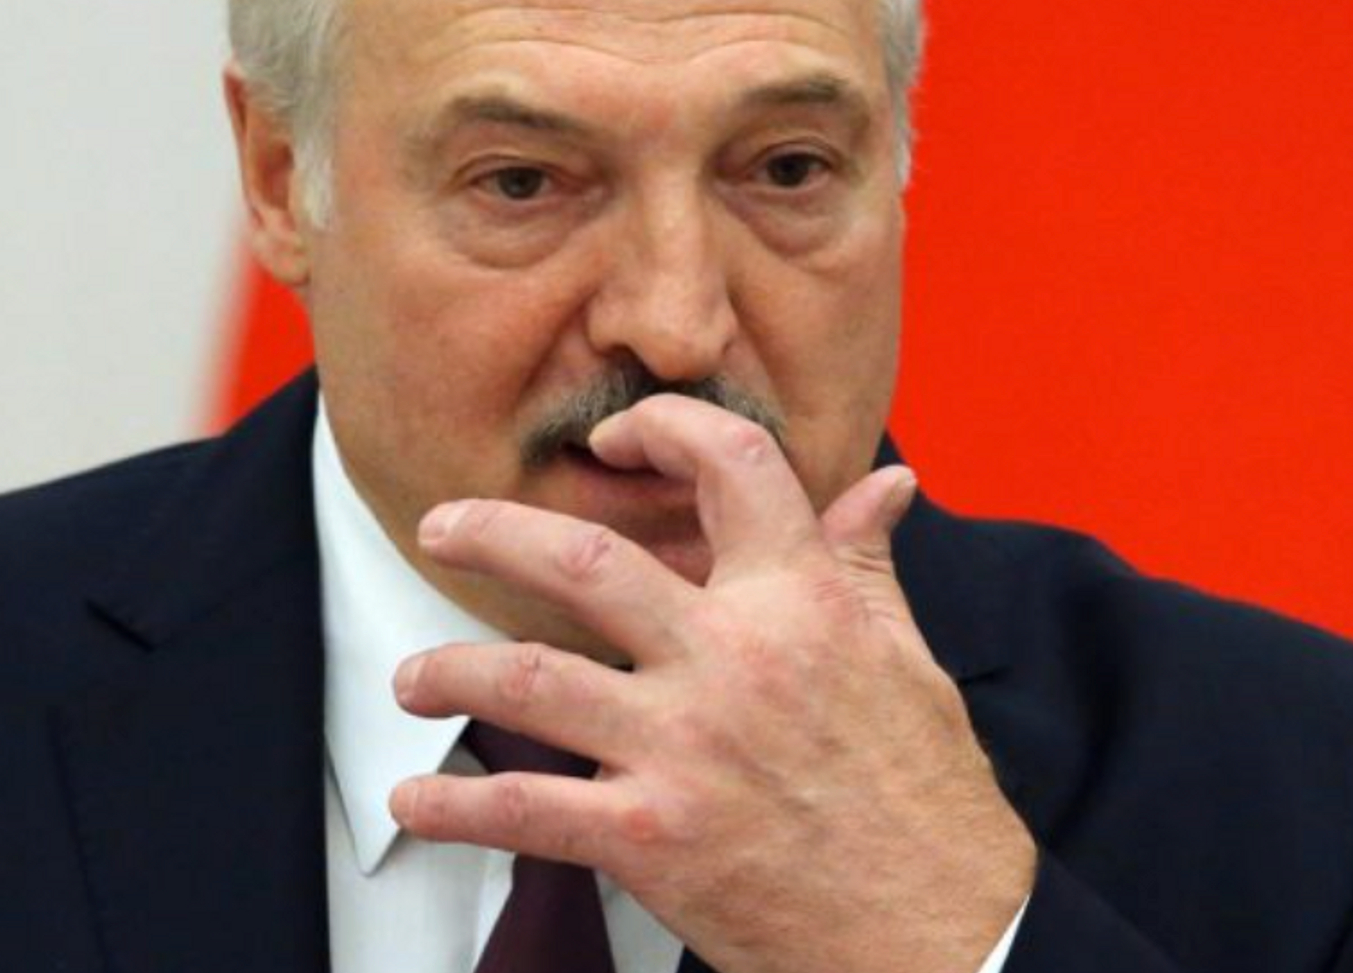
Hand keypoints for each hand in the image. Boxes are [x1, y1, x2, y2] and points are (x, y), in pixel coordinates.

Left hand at [390, 395, 1035, 972]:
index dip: (666, 429)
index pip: (731, 467)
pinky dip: (458, 808)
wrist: (939, 936)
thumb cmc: (924, 796)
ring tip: (413, 677)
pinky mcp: (652, 837)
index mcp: (803, 602)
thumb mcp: (906, 659)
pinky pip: (527, 812)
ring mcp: (685, 748)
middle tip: (442, 527)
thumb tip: (886, 484)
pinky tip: (417, 802)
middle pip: (586, 563)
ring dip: (452, 671)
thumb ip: (864, 564)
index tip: (620, 437)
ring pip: (531, 680)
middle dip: (493, 533)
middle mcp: (733, 659)